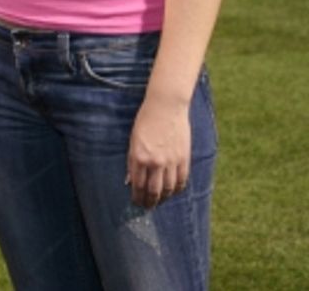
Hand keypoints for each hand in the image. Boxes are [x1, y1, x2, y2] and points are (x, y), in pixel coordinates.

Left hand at [126, 94, 191, 208]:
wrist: (166, 107)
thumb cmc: (145, 121)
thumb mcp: (133, 141)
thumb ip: (133, 162)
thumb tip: (131, 181)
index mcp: (139, 157)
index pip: (137, 185)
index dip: (137, 197)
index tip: (136, 202)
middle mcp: (155, 162)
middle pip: (153, 191)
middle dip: (149, 202)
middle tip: (147, 207)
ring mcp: (171, 161)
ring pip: (168, 188)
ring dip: (163, 198)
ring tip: (159, 202)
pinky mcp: (184, 158)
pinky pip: (182, 180)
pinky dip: (177, 189)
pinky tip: (173, 192)